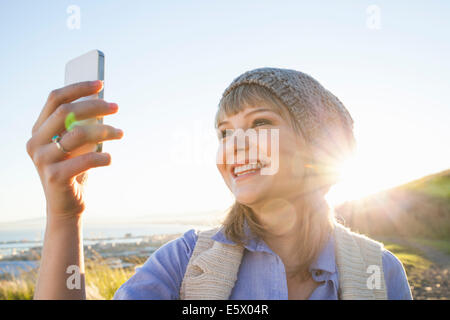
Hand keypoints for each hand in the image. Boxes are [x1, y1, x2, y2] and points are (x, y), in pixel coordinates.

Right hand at [26, 80, 122, 221]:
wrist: (66, 207)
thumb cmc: (75, 171)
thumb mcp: (77, 145)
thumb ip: (82, 126)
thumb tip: (103, 104)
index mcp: (38, 130)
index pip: (55, 99)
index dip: (78, 88)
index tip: (101, 84)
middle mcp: (35, 142)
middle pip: (66, 112)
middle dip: (95, 106)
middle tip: (116, 107)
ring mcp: (42, 160)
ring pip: (77, 134)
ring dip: (104, 131)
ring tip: (120, 133)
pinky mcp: (54, 177)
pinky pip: (84, 160)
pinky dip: (102, 157)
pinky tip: (110, 159)